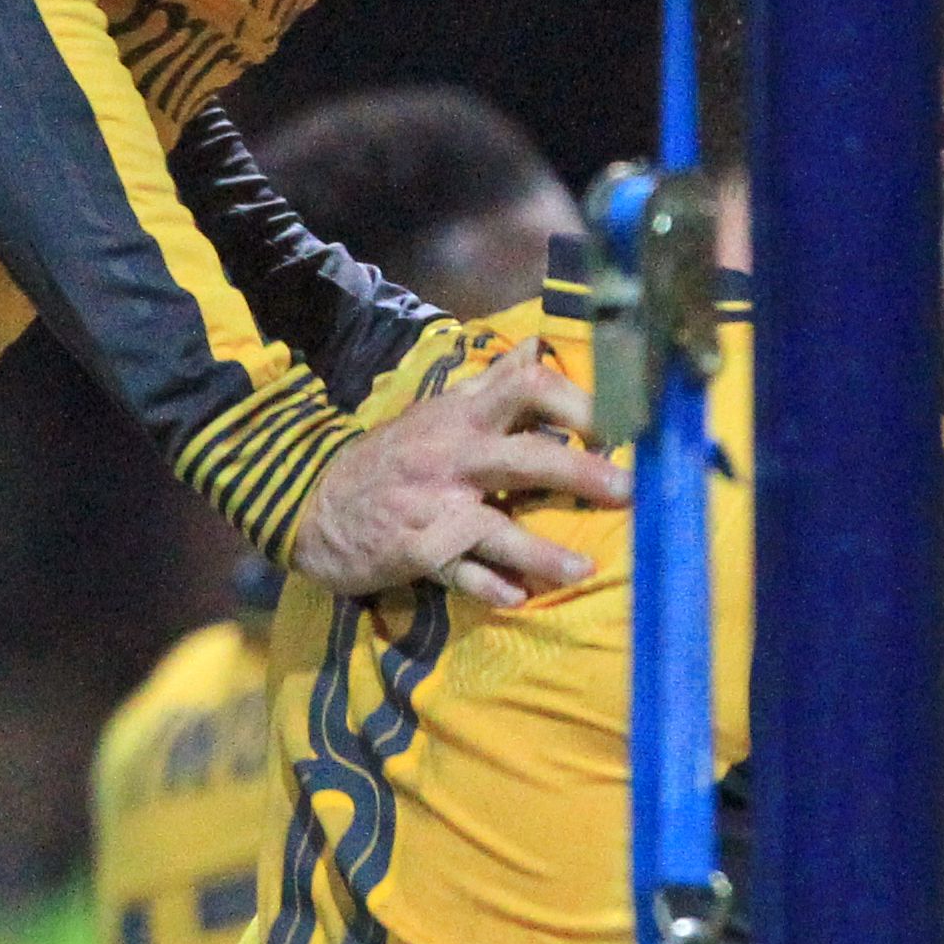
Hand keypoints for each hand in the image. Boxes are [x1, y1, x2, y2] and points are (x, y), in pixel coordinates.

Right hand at [292, 335, 631, 606]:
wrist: (314, 506)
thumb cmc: (395, 459)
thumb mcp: (439, 414)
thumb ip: (493, 385)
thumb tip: (538, 346)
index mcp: (460, 417)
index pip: (525, 387)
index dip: (577, 401)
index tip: (620, 423)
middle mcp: (449, 457)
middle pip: (523, 459)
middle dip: (579, 472)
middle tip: (629, 490)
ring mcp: (431, 507)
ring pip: (493, 528)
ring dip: (540, 551)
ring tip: (583, 568)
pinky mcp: (415, 552)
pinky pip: (459, 572)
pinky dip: (488, 585)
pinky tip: (518, 597)